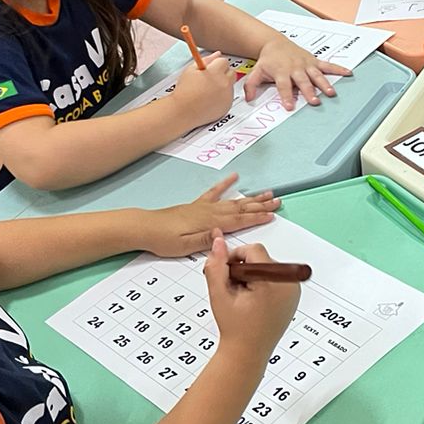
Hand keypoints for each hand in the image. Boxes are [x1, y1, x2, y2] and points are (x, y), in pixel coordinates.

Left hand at [143, 173, 278, 256]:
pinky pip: (214, 192)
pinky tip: (234, 177)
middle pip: (241, 208)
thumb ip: (206, 239)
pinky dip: (225, 184)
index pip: (239, 220)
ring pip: (234, 201)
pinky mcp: (197, 205)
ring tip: (266, 194)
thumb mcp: (185, 246)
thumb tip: (224, 234)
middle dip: (261, 205)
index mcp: (211, 224)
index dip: (257, 217)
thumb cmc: (164, 240)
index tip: (273, 215)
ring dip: (251, 197)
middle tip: (278, 202)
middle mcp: (211, 212)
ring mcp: (205, 207)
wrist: (145, 228)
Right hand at [167, 54, 236, 128]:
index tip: (210, 69)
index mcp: (215, 72)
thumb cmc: (184, 91)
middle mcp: (224, 83)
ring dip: (223, 85)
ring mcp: (227, 95)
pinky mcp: (228, 105)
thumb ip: (206, 60)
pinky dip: (223, 96)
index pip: (224, 61)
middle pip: (231, 72)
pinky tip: (210, 99)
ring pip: (230, 85)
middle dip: (222, 73)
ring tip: (208, 90)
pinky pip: (229, 97)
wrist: (183, 111)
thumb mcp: (191, 70)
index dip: (216, 64)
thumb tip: (217, 54)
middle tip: (210, 79)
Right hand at [204, 234, 301, 360]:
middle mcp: (289, 284)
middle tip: (233, 289)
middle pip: (262, 258)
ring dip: (252, 275)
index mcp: (274, 282)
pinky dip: (262, 282)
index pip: (254, 251)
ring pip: (267, 266)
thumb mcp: (219, 295)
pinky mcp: (293, 295)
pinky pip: (275, 276)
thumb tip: (218, 243)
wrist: (247, 353)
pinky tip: (253, 300)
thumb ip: (217, 266)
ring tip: (243, 297)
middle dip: (244, 269)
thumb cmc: (235, 329)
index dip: (235, 258)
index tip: (226, 273)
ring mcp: (294, 290)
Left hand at [246, 37, 347, 109]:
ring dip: (324, 84)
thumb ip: (252, 85)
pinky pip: (327, 65)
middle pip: (302, 81)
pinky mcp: (313, 61)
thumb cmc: (267, 60)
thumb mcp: (256, 71)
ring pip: (316, 75)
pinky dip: (338, 68)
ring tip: (330, 93)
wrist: (274, 43)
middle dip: (308, 91)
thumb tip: (248, 99)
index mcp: (281, 72)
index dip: (286, 96)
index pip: (284, 86)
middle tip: (314, 101)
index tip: (289, 107)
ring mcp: (306, 64)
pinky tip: (348, 73)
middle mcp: (295, 68)